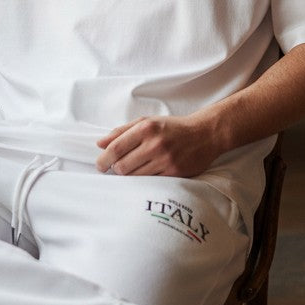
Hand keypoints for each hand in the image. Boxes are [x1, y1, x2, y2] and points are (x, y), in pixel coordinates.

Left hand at [95, 111, 224, 177]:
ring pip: (135, 177)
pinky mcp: (174, 173)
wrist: (205, 134)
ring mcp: (165, 160)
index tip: (100, 165)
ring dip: (129, 176)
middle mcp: (155, 144)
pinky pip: (150, 182)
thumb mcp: (147, 122)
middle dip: (115, 170)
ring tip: (132, 170)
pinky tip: (146, 174)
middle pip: (122, 166)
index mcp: (146, 128)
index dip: (103, 159)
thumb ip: (122, 131)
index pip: (116, 148)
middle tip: (116, 169)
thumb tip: (100, 143)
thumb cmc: (172, 128)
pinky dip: (144, 181)